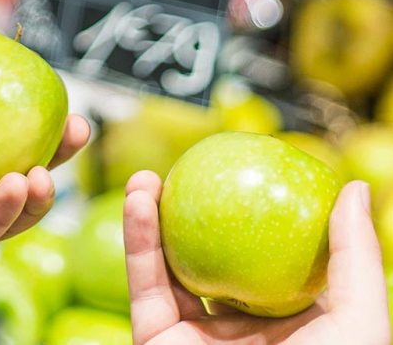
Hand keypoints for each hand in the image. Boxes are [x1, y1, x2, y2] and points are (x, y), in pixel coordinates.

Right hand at [122, 170, 389, 343]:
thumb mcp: (360, 319)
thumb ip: (356, 257)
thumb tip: (352, 188)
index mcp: (286, 320)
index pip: (264, 255)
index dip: (250, 212)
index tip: (242, 170)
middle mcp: (237, 326)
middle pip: (208, 255)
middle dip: (191, 212)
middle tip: (185, 170)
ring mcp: (193, 334)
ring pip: (167, 266)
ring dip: (151, 218)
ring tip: (148, 177)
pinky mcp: (154, 340)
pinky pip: (144, 283)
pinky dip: (136, 240)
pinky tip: (139, 201)